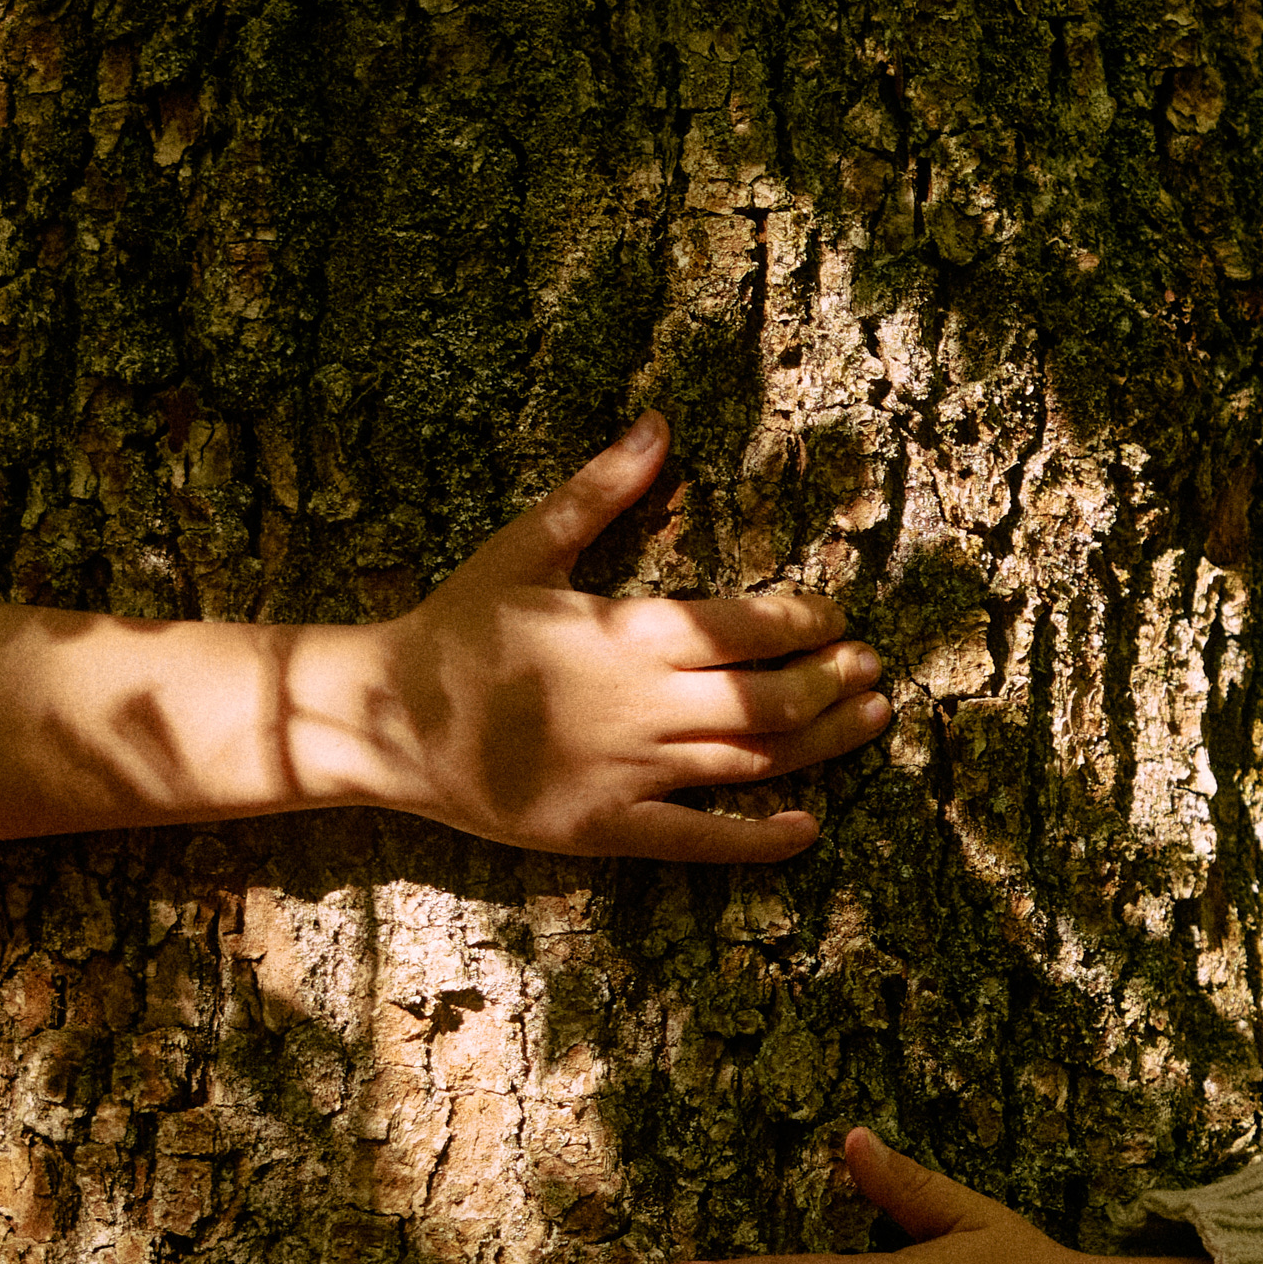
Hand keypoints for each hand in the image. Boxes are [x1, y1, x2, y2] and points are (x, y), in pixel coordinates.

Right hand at [354, 416, 890, 861]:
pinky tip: (808, 828)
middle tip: (872, 666)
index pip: (749, 625)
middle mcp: (647, 705)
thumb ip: (600, 491)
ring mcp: (633, 772)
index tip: (836, 617)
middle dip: (832, 680)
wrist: (391, 718)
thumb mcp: (526, 547)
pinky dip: (760, 838)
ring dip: (823, 741)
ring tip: (871, 717)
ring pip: (753, 762)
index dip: (806, 621)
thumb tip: (658, 424)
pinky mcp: (610, 826)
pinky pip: (701, 839)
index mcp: (633, 632)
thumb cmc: (457, 626)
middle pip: (770, 698)